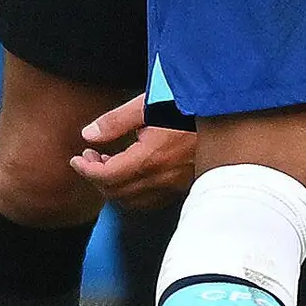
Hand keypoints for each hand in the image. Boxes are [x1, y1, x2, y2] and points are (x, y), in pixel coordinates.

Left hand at [69, 94, 200, 208]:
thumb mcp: (149, 103)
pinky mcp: (185, 185)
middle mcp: (162, 177)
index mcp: (150, 158)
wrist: (228, 113)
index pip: (106, 177)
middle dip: (96, 178)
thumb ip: (116, 121)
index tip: (77, 160)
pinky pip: (151, 200)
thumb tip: (89, 134)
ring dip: (114, 186)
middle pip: (116, 193)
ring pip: (132, 201)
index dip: (85, 170)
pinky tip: (134, 173)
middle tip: (91, 158)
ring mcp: (175, 184)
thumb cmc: (191, 104)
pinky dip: (133, 192)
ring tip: (110, 164)